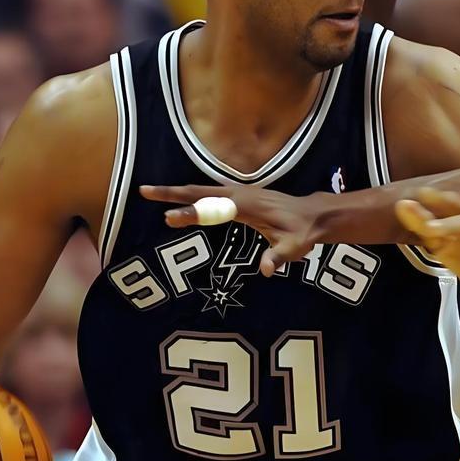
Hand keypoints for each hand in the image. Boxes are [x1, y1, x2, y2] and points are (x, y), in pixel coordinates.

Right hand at [139, 184, 324, 276]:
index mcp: (249, 205)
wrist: (316, 216)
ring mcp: (241, 193)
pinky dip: (194, 195)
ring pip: (204, 190)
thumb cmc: (304, 232)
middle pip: (201, 191)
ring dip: (180, 192)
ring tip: (153, 193)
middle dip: (172, 193)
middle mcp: (241, 194)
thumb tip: (267, 269)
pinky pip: (212, 194)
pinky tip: (183, 200)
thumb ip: (279, 256)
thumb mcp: (294, 247)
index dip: (191, 213)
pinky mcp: (242, 197)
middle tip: (144, 191)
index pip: (213, 208)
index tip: (169, 218)